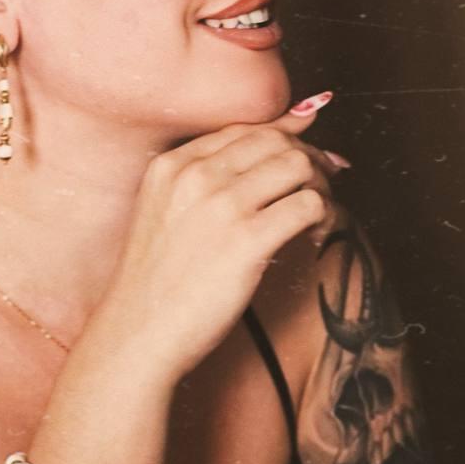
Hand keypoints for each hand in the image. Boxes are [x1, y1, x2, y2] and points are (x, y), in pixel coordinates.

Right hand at [95, 94, 348, 380]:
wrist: (138, 333)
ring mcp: (222, 206)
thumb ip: (201, 181)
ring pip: (299, 166)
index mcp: (172, 165)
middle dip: (309, 159)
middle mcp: (196, 176)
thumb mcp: (163, 213)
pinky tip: (317, 235)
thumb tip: (255, 157)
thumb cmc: (156, 283)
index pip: (244, 130)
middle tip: (322, 187)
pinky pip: (309, 206)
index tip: (308, 155)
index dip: (285, 138)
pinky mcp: (247, 241)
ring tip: (317, 215)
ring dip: (320, 187)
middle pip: (276, 142)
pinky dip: (326, 216)